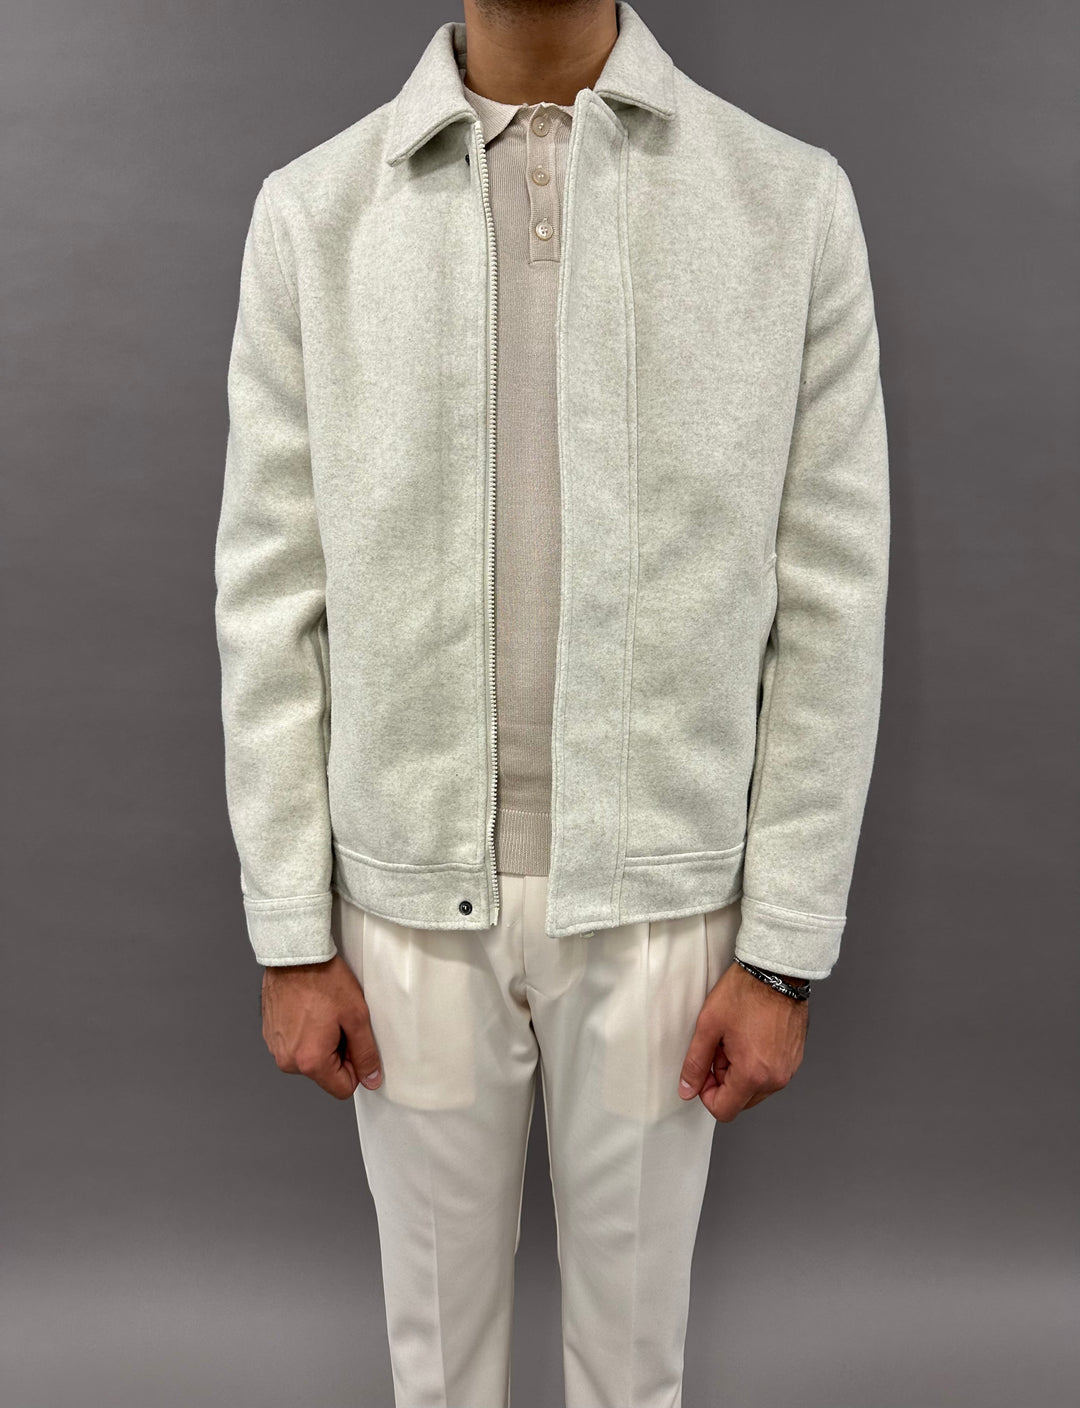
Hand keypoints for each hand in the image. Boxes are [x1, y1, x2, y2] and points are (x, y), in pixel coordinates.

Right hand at [261, 953, 382, 1099]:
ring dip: (320, 1042)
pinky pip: (294, 1045)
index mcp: (310, 1061)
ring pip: (309, 1059)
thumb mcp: (356, 1016)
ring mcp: (275, 1048)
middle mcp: (287, 1060)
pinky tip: (308, 1010)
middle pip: (325, 1073)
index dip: (355, 1066)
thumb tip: (370, 1079)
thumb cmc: (323, 979)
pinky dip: (304, 1033)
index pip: (342, 1088)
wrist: (295, 954)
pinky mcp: (270, 1034)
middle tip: (338, 1021)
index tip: (353, 1042)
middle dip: (337, 1052)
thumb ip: (365, 1053)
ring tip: (321, 1013)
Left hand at [677, 961, 808, 1121]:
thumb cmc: (745, 993)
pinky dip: (757, 1064)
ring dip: (741, 1072)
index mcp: (753, 1074)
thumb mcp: (708, 1026)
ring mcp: (788, 1069)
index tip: (703, 1072)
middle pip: (741, 1101)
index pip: (724, 1110)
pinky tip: (751, 1037)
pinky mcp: (795, 1059)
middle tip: (720, 1048)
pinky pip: (770, 1074)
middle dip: (724, 1080)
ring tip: (737, 1039)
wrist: (776, 972)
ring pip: (755, 1088)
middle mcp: (775, 1078)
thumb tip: (687, 1089)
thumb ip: (695, 1063)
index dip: (706, 1093)